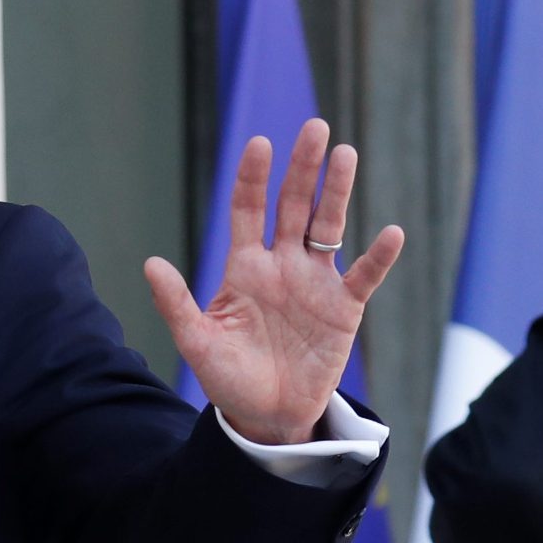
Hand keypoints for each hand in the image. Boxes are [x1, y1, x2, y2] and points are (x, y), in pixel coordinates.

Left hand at [143, 119, 403, 445]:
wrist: (267, 415)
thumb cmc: (229, 377)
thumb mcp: (197, 341)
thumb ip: (176, 303)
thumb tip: (150, 263)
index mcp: (245, 267)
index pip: (248, 210)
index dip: (253, 178)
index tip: (260, 143)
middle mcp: (282, 265)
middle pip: (293, 205)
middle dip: (303, 168)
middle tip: (314, 126)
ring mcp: (315, 283)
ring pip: (328, 227)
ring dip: (337, 192)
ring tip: (345, 154)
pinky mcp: (343, 309)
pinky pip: (363, 277)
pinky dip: (378, 257)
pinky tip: (392, 233)